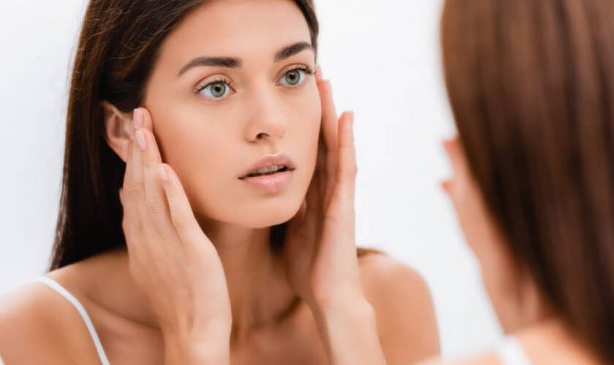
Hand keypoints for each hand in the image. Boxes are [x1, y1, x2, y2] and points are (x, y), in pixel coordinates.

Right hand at [119, 108, 230, 363]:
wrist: (193, 332)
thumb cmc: (182, 297)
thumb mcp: (157, 260)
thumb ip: (147, 229)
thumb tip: (134, 199)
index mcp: (141, 238)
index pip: (131, 190)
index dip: (131, 159)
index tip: (133, 131)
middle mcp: (147, 237)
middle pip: (137, 184)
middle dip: (137, 148)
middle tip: (137, 114)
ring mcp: (166, 244)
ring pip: (152, 194)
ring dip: (148, 159)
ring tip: (145, 127)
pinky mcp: (189, 251)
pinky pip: (177, 218)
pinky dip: (170, 192)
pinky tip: (166, 169)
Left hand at [282, 68, 365, 311]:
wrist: (329, 297)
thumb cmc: (309, 271)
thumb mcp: (289, 234)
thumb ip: (284, 211)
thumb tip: (266, 193)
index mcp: (311, 196)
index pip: (306, 152)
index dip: (301, 125)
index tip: (291, 98)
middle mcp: (327, 191)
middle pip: (321, 142)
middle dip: (317, 109)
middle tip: (312, 76)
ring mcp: (340, 195)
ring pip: (336, 146)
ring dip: (332, 114)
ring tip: (327, 83)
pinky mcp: (346, 204)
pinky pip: (347, 167)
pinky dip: (347, 141)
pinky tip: (346, 117)